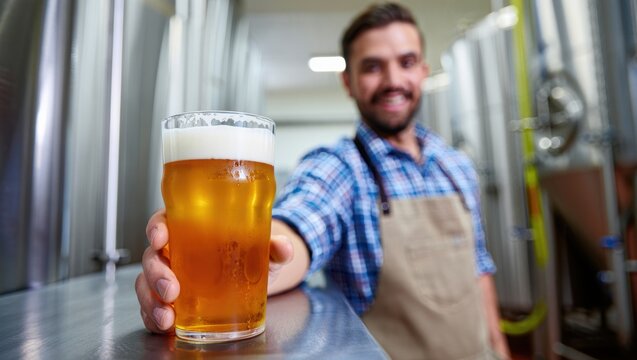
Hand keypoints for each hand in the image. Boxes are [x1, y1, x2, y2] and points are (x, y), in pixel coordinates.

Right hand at [135, 209, 294, 333]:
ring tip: (167, 316)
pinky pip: (152, 308)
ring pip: (147, 284)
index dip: (157, 228)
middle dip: (156, 273)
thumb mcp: (262, 248)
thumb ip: (274, 246)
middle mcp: (175, 251)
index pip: (164, 221)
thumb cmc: (248, 254)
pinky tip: (166, 325)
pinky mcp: (169, 302)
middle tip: (171, 289)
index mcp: (190, 228)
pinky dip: (154, 318)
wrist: (251, 279)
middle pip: (152, 256)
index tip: (161, 238)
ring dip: (152, 301)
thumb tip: (284, 247)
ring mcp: (169, 277)